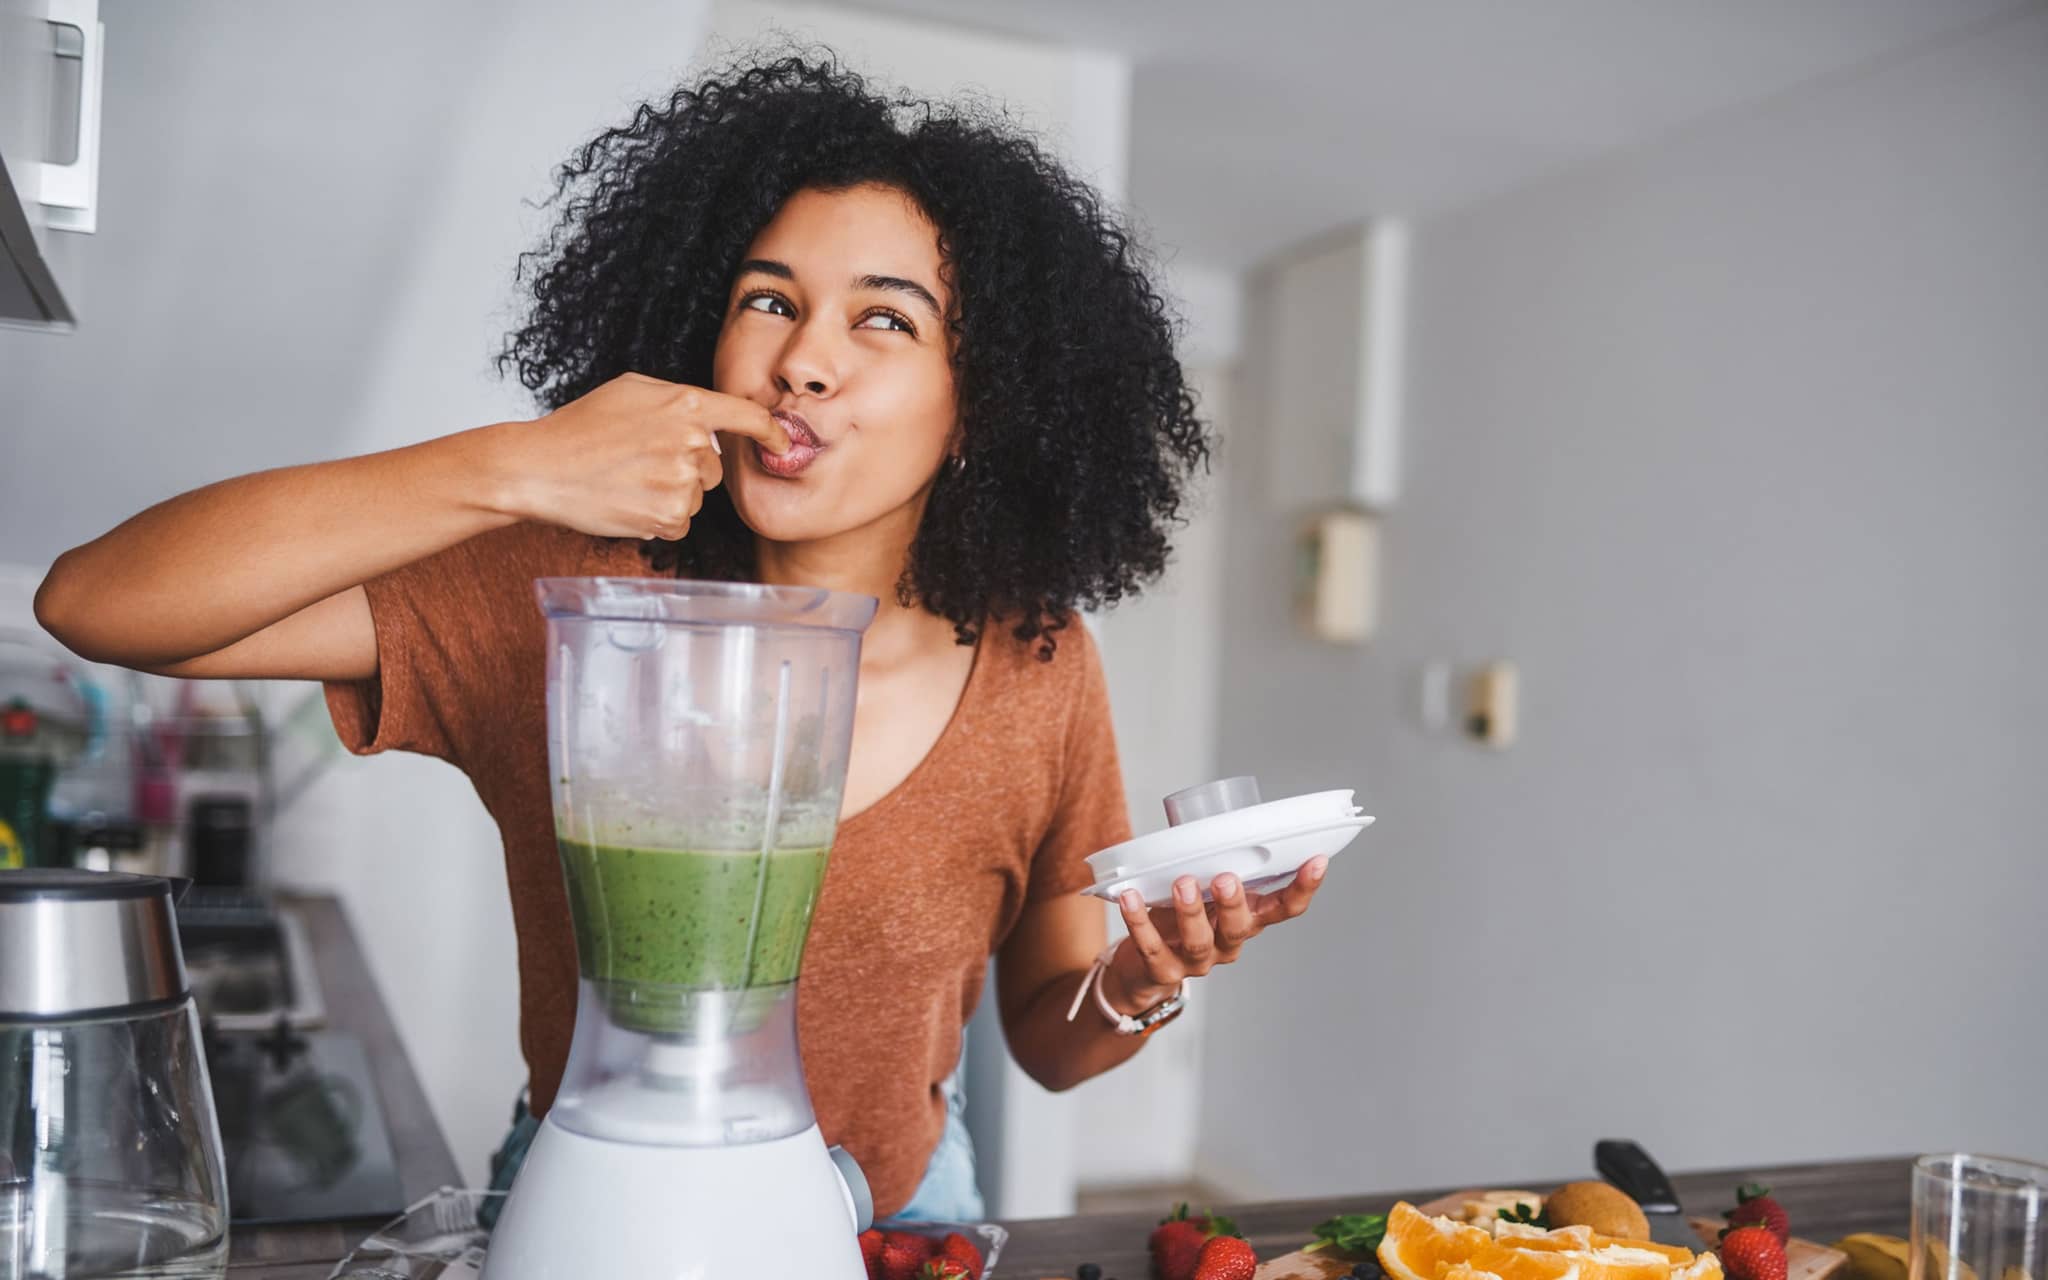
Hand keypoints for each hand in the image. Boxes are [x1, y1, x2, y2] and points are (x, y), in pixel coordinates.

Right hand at [488, 372, 788, 539]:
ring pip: (696, 496)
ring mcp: (681, 482)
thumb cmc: (581, 426)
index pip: (747, 417)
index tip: (782, 442)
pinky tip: (628, 502)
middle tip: (641, 461)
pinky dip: (658, 518)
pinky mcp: (668, 517)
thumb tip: (712, 416)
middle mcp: (691, 443)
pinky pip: (680, 523)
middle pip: (716, 467)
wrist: (540, 468)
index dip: (770, 432)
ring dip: (670, 494)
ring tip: (628, 480)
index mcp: (686, 405)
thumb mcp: (632, 390)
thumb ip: (679, 399)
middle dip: (688, 467)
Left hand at [1104, 858, 1331, 1014]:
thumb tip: (1207, 814)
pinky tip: (1132, 897)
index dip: (1304, 887)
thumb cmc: (1180, 916)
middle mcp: (1228, 943)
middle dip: (1234, 903)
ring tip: (1182, 882)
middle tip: (1226, 877)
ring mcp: (1198, 961)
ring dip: (1191, 911)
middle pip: (1240, 928)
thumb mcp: (1205, 888)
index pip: (1285, 908)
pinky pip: (1153, 947)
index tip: (1317, 859)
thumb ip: (1211, 860)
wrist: (1144, 968)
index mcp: (1247, 919)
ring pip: (1199, 941)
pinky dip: (1140, 921)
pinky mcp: (1163, 971)